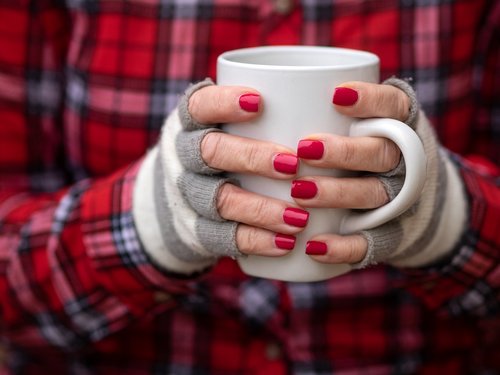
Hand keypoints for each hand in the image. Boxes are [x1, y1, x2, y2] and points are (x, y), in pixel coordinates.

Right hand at [134, 79, 308, 274]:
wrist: (181, 196)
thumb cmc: (227, 148)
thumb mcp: (230, 123)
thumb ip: (266, 112)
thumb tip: (338, 95)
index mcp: (192, 122)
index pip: (200, 105)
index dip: (224, 102)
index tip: (258, 102)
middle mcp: (184, 156)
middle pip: (210, 152)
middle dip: (252, 157)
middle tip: (292, 164)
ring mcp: (189, 195)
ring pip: (220, 200)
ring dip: (261, 209)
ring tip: (300, 217)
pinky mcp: (197, 229)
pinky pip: (223, 238)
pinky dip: (256, 241)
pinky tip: (286, 244)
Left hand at [294, 79, 465, 267]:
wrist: (414, 204)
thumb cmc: (366, 151)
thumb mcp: (363, 124)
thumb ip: (328, 109)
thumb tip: (262, 87)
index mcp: (400, 125)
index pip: (393, 105)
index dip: (370, 100)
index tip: (336, 96)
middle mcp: (405, 161)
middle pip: (381, 153)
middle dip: (344, 151)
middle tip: (304, 149)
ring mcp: (400, 199)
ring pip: (373, 195)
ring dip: (337, 193)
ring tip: (298, 193)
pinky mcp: (390, 234)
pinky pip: (370, 243)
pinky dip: (343, 246)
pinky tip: (313, 246)